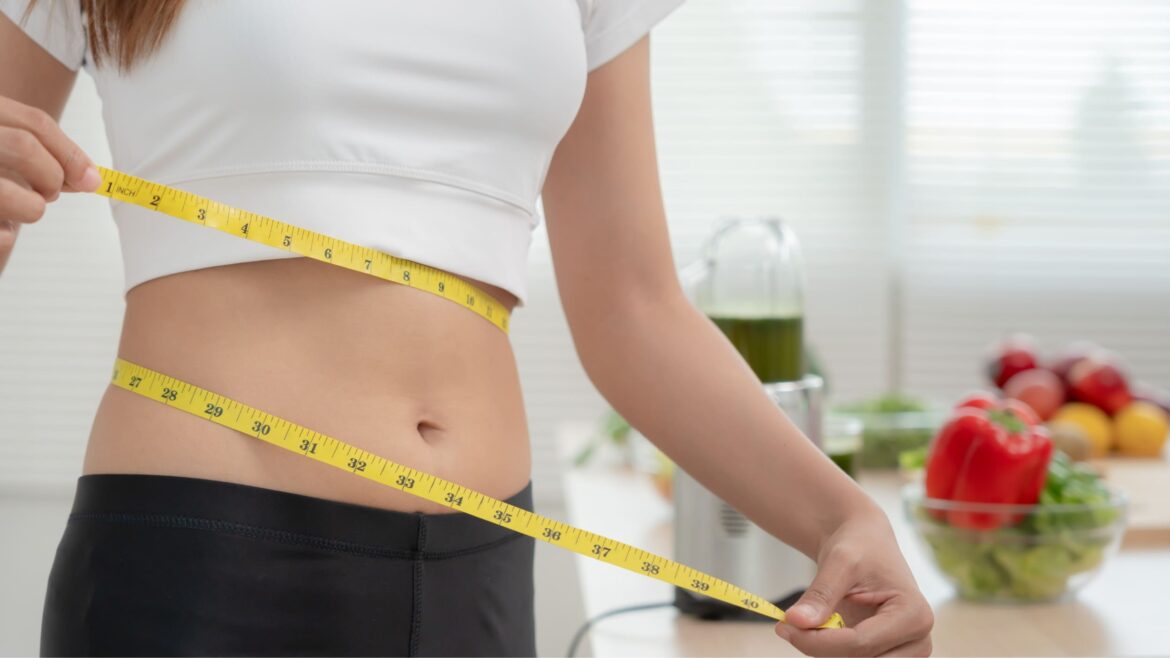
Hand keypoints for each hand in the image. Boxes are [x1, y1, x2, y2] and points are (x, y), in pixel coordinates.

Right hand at [0, 95, 100, 273]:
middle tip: (48, 192)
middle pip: (24, 147)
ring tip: (17, 208)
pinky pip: (2, 235)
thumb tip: (90, 178)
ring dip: (31, 208)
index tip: (91, 179)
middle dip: (51, 175)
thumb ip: (32, 154)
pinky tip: (0, 231)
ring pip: (22, 196)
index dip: (70, 152)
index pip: (32, 122)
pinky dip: (6, 237)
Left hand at [775, 511, 933, 655]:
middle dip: (821, 648)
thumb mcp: (839, 561)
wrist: (865, 542)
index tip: (784, 626)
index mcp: (915, 615)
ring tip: (805, 622)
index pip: (860, 644)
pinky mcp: (887, 655)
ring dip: (824, 650)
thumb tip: (795, 622)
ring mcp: (905, 653)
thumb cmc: (859, 546)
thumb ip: (820, 594)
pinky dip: (829, 650)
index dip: (817, 641)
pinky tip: (817, 629)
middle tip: (789, 627)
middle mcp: (917, 641)